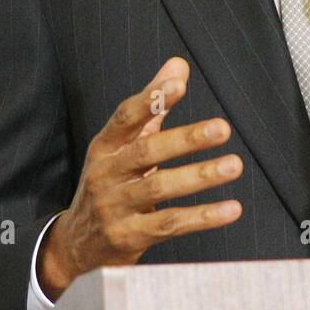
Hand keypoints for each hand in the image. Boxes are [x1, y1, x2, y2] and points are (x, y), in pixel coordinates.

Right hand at [37, 56, 242, 298]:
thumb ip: (152, 106)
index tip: (178, 84)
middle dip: (185, 139)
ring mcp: (115, 207)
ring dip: (199, 176)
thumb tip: (178, 65)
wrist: (77, 244)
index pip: (125, 117)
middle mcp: (106, 174)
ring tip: (233, 165)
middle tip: (223, 128)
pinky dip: (202, 217)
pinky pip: (170, 224)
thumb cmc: (110, 184)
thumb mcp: (121, 146)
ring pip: (159, 188)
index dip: (150, 100)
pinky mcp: (129, 237)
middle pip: (146, 152)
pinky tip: (231, 208)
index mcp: (105, 147)